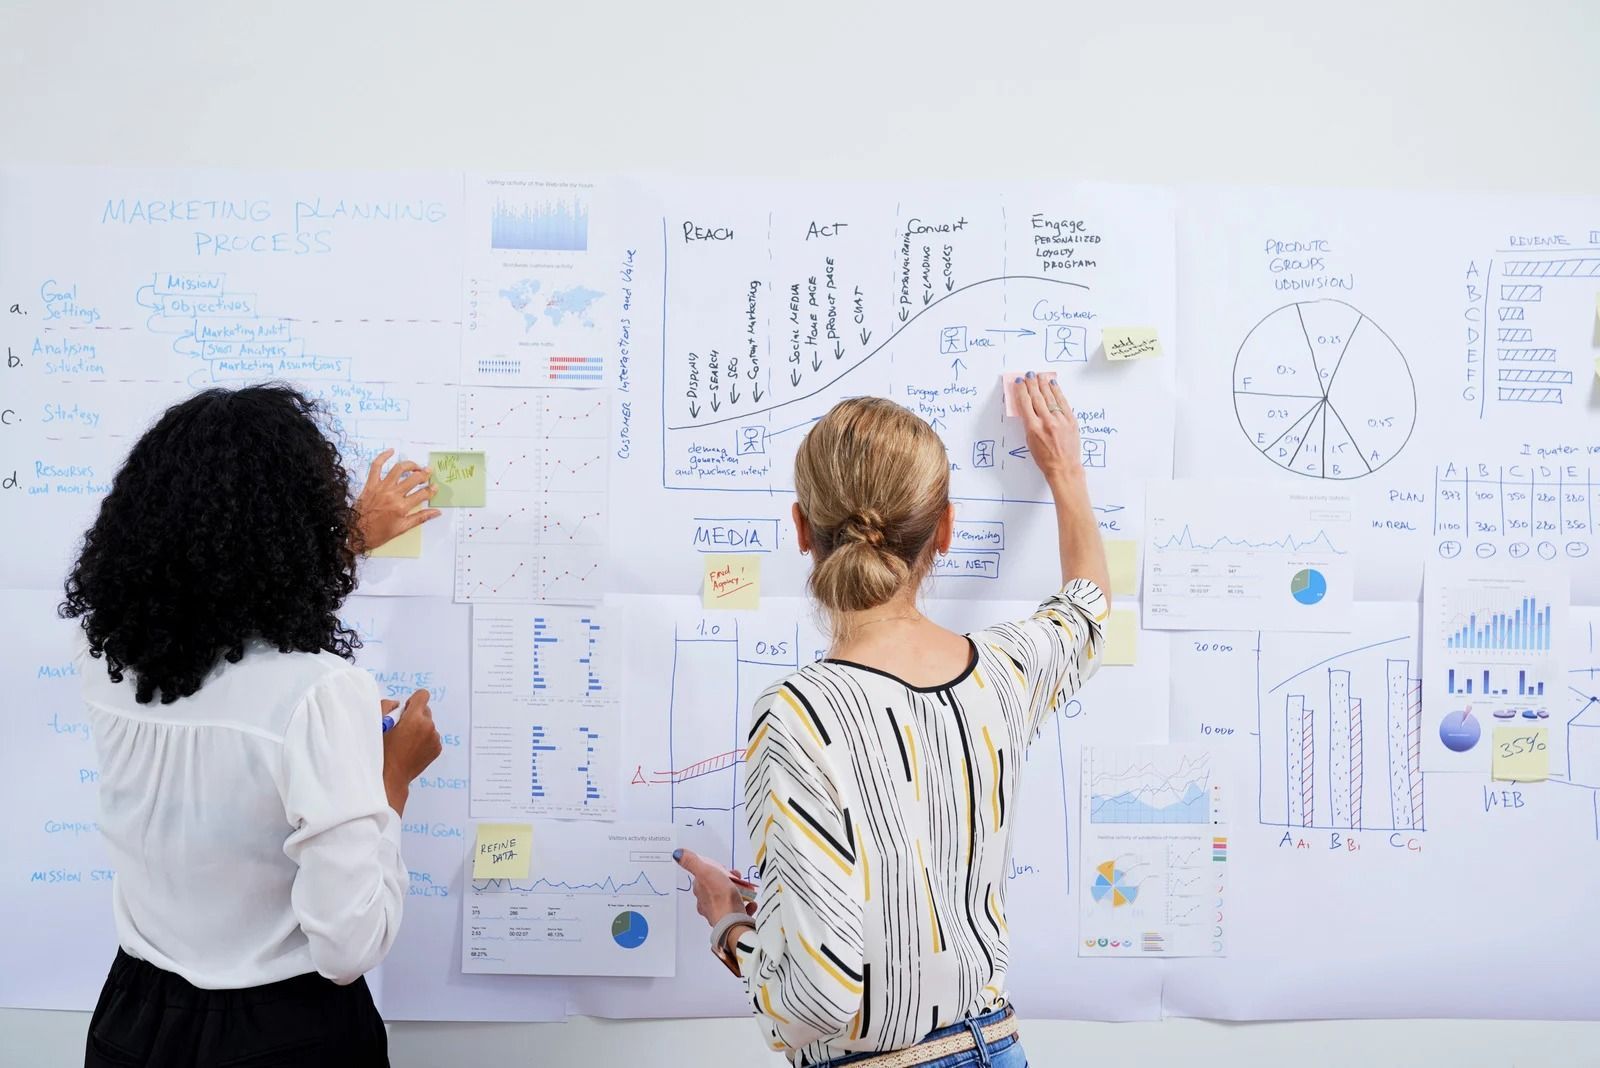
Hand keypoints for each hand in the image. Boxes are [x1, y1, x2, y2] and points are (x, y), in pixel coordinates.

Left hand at [354, 449, 440, 552]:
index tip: (435, 487)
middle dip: (424, 474)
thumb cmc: (378, 533)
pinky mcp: (370, 484)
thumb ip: (420, 518)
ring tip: (416, 466)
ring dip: (410, 465)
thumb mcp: (402, 529)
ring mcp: (381, 488)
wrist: (356, 533)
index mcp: (401, 507)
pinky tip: (391, 451)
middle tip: (428, 472)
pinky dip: (383, 457)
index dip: (431, 489)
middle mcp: (393, 495)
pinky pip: (376, 467)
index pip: (422, 494)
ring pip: (399, 469)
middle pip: (414, 479)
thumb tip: (436, 512)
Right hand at [382, 689, 441, 814]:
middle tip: (400, 728)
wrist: (390, 777)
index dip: (412, 701)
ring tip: (404, 742)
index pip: (422, 695)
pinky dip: (423, 739)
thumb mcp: (378, 724)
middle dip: (414, 715)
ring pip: (428, 725)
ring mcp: (434, 739)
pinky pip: (431, 737)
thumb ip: (387, 706)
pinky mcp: (437, 749)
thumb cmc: (381, 752)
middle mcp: (428, 727)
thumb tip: (398, 704)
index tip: (405, 709)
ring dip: (419, 728)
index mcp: (415, 718)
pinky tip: (411, 749)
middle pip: (425, 710)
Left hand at [675, 848, 754, 926]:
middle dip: (729, 881)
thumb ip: (692, 862)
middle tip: (738, 878)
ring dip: (738, 893)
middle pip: (717, 888)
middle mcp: (706, 904)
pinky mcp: (730, 922)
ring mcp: (718, 913)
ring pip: (727, 900)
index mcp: (700, 892)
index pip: (704, 877)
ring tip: (747, 890)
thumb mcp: (706, 872)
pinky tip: (751, 904)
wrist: (732, 922)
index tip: (726, 869)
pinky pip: (738, 912)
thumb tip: (677, 853)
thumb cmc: (720, 896)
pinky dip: (745, 906)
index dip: (715, 871)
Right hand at [1017, 372, 1083, 485]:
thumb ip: (1029, 423)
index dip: (1021, 391)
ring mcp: (1060, 421)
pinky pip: (1063, 402)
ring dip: (1044, 384)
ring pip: (1050, 397)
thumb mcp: (1030, 441)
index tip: (1019, 382)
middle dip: (1032, 384)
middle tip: (1028, 374)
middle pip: (1037, 398)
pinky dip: (1058, 392)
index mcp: (1034, 428)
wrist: (1064, 467)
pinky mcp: (1071, 420)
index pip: (1025, 403)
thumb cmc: (1044, 458)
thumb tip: (1027, 407)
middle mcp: (1047, 422)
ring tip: (1040, 375)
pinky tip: (1053, 384)